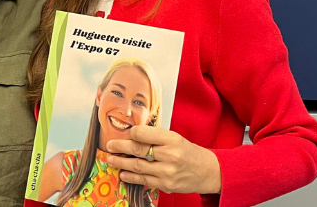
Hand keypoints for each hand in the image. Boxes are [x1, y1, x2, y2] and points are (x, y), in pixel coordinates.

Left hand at [106, 125, 221, 194]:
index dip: (131, 133)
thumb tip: (132, 134)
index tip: (124, 132)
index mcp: (172, 139)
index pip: (144, 134)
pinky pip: (144, 180)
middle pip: (138, 150)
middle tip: (109, 145)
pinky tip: (123, 173)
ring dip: (121, 163)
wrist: (207, 171)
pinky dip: (131, 177)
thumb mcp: (175, 138)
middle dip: (120, 147)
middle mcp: (170, 155)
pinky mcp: (166, 185)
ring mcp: (167, 172)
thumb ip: (156, 137)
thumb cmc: (189, 152)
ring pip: (137, 166)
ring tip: (111, 159)